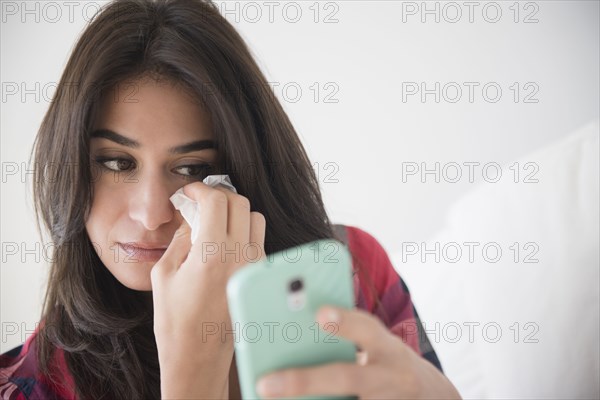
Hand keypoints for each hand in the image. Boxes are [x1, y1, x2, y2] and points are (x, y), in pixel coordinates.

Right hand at [151, 181, 265, 398]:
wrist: (198, 355)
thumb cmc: (175, 320)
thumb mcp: (165, 273)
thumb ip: (181, 237)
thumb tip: (191, 215)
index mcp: (212, 253)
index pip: (216, 200)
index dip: (200, 189)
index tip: (189, 193)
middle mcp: (239, 255)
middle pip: (240, 202)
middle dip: (219, 196)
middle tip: (201, 202)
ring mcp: (254, 265)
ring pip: (255, 218)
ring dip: (235, 212)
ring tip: (214, 221)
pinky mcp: (259, 275)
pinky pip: (258, 240)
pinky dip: (243, 231)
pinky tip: (224, 242)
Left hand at [256, 306, 461, 399]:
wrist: (431, 397)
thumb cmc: (389, 363)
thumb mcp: (378, 344)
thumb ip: (349, 336)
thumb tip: (295, 332)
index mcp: (386, 346)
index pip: (367, 328)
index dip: (346, 320)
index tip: (320, 313)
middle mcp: (389, 376)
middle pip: (345, 377)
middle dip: (303, 381)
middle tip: (265, 383)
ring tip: (267, 398)